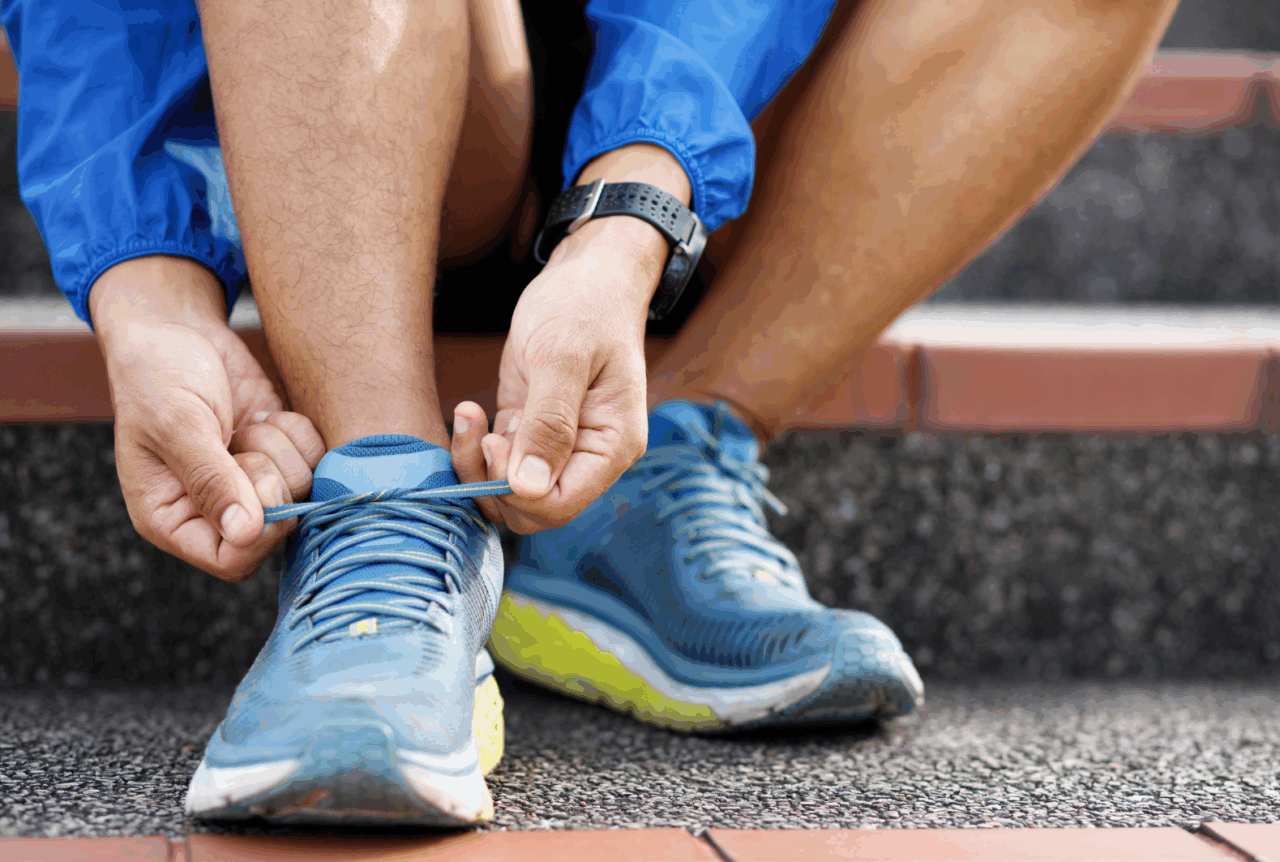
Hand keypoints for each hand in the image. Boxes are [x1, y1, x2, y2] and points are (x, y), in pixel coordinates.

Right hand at [93, 257, 324, 580]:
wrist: (177, 329)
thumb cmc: (157, 374)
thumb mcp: (178, 424)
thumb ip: (211, 479)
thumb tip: (245, 534)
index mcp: (171, 517)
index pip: (231, 559)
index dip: (259, 532)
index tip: (261, 483)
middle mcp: (215, 509)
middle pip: (275, 528)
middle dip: (270, 478)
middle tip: (243, 439)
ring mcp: (252, 483)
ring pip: (302, 492)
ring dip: (283, 450)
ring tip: (248, 422)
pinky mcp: (281, 454)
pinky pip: (318, 461)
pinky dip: (301, 434)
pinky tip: (269, 414)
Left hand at [449, 216, 662, 531]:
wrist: (586, 275)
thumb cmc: (583, 305)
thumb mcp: (562, 357)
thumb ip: (549, 424)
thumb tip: (528, 490)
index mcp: (611, 446)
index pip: (560, 505)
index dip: (517, 490)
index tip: (496, 440)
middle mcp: (589, 456)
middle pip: (532, 509)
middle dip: (493, 480)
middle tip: (480, 429)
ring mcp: (559, 447)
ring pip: (509, 493)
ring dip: (478, 465)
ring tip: (469, 415)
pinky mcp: (530, 432)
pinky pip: (498, 466)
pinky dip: (474, 448)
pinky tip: (470, 410)